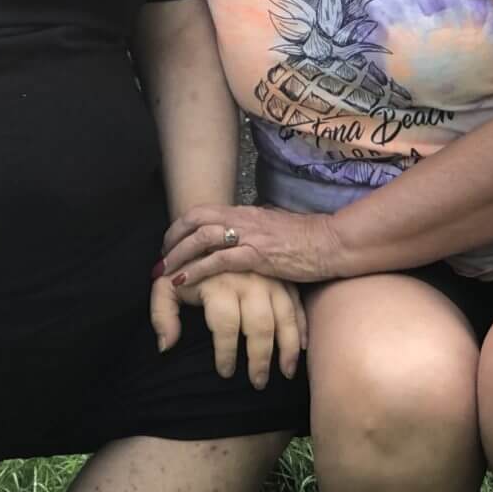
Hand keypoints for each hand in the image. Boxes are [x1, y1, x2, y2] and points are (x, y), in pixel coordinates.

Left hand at [149, 272, 306, 387]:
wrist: (212, 233)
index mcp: (219, 282)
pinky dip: (302, 329)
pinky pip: (298, 307)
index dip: (226, 353)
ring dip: (288, 348)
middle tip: (258, 382)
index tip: (224, 372)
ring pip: (285, 317)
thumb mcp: (165, 284)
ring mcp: (271, 279)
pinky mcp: (284, 279)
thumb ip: (161, 314)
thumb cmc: (186, 267)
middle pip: (260, 325)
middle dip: (260, 359)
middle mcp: (249, 280)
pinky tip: (300, 349)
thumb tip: (167, 346)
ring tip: (285, 373)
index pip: (226, 326)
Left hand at [157, 204, 345, 288]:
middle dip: (172, 239)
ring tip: (164, 272)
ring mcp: (251, 235)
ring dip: (178, 255)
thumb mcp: (275, 227)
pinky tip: (184, 281)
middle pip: (196, 220)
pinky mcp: (258, 254)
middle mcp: (244, 218)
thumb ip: (255, 228)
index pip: (203, 211)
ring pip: (202, 238)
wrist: (332, 243)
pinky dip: (198, 270)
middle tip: (160, 260)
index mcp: (246, 211)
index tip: (169, 243)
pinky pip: (220, 260)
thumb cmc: (308, 239)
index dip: (180, 226)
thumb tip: (241, 232)